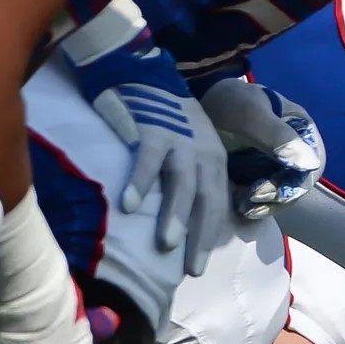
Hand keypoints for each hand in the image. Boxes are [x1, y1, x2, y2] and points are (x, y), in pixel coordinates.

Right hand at [70, 38, 228, 276]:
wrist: (145, 75)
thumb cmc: (165, 120)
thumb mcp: (188, 149)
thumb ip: (190, 180)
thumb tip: (183, 224)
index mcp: (213, 160)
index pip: (215, 205)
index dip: (208, 236)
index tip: (195, 267)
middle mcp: (202, 152)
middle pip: (205, 199)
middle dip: (199, 236)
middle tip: (190, 268)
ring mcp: (179, 140)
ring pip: (181, 183)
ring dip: (174, 214)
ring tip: (164, 244)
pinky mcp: (153, 128)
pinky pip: (148, 160)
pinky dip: (141, 182)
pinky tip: (129, 206)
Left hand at [200, 78, 324, 217]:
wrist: (200, 100)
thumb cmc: (229, 102)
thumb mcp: (251, 115)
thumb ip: (278, 136)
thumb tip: (310, 164)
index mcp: (302, 129)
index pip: (312, 166)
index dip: (294, 185)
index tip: (264, 192)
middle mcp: (295, 148)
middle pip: (297, 183)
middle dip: (276, 197)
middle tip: (249, 200)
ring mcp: (278, 162)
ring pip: (282, 193)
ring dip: (264, 204)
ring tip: (240, 204)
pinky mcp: (260, 172)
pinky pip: (265, 194)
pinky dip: (253, 203)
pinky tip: (237, 203)